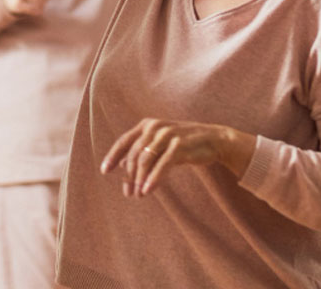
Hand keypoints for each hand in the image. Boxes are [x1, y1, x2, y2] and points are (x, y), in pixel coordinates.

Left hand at [100, 118, 255, 197]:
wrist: (215, 139)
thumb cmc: (186, 144)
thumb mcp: (161, 145)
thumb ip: (143, 152)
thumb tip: (123, 166)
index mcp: (148, 125)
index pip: (124, 141)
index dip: (113, 156)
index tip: (104, 171)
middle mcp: (155, 127)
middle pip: (134, 154)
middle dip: (129, 176)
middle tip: (129, 193)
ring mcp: (168, 134)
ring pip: (146, 160)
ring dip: (139, 180)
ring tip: (138, 195)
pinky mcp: (180, 145)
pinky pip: (162, 164)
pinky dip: (154, 178)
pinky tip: (148, 190)